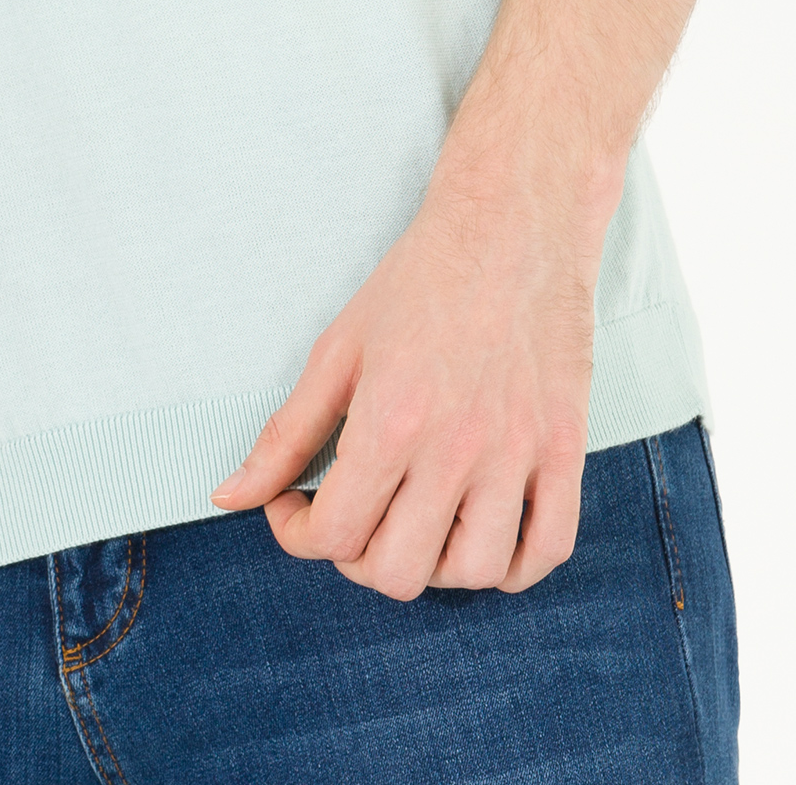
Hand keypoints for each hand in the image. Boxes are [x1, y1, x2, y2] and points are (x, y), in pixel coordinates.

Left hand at [209, 171, 603, 598]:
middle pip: (399, 571)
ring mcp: (518, 452)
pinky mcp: (565, 449)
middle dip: (358, 556)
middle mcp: (457, 447)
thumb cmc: (420, 279)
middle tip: (353, 514)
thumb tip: (230, 495)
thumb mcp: (339, 349)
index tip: (295, 504)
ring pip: (473, 572)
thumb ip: (286, 432)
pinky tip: (479, 531)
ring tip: (415, 520)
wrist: (511, 224)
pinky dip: (513, 564)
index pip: (334, 535)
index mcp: (391, 419)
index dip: (298, 533)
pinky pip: (547, 550)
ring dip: (434, 564)